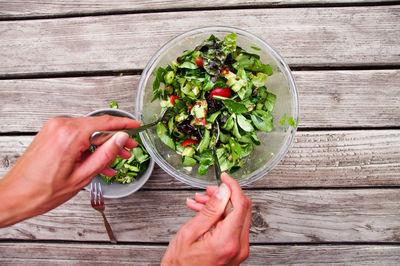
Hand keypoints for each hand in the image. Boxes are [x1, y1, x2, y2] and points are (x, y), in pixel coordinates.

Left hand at [0, 115, 139, 226]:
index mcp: (70, 135)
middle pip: (97, 127)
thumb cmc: (42, 190)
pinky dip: (88, 147)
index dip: (124, 124)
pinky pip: (76, 136)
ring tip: (116, 159)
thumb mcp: (83, 175)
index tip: (136, 125)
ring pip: (88, 132)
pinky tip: (97, 162)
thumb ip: (106, 154)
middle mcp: (61, 126)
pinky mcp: (50, 134)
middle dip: (115, 139)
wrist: (14, 196)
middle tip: (129, 149)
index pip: (105, 123)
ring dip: (102, 145)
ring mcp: (54, 129)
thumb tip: (122, 139)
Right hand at [161, 173, 251, 265]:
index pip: (241, 205)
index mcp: (228, 241)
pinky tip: (202, 213)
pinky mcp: (235, 251)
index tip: (224, 177)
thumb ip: (210, 210)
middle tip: (207, 191)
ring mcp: (239, 250)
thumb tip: (223, 190)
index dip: (233, 186)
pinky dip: (219, 218)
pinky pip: (232, 227)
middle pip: (242, 209)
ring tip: (199, 202)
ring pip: (236, 217)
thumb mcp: (190, 232)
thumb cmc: (180, 265)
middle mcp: (239, 247)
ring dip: (219, 206)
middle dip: (224, 196)